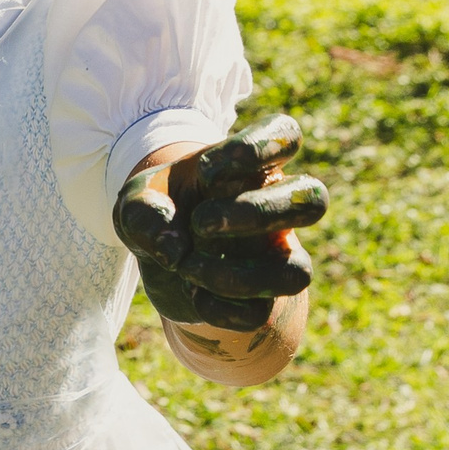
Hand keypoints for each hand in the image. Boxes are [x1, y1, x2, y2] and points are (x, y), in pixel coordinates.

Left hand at [114, 113, 329, 332]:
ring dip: (237, 276)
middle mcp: (275, 211)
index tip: (205, 171)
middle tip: (203, 222)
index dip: (257, 147)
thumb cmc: (159, 215)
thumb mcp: (134, 201)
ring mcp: (273, 259)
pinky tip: (193, 294)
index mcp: (251, 169)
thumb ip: (142, 210)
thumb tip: (175, 250)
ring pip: (297, 274)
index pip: (288, 135)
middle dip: (259, 212)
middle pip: (314, 200)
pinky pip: (259, 314)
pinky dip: (219, 308)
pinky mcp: (259, 301)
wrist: (159, 262)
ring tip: (187, 265)